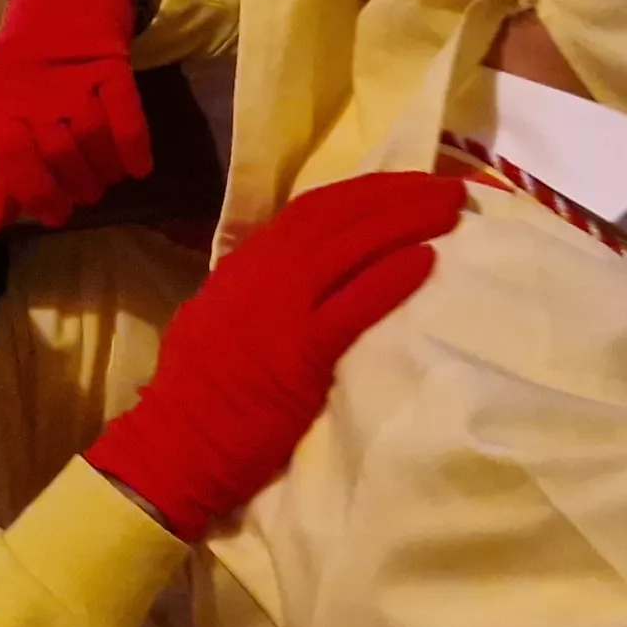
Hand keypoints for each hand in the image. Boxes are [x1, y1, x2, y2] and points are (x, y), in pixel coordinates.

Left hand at [0, 0, 155, 230]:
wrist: (61, 0)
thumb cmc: (28, 71)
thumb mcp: (5, 113)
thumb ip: (4, 170)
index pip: (12, 158)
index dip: (36, 193)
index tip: (57, 215)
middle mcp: (33, 88)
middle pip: (58, 151)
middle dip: (77, 185)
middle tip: (87, 196)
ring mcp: (73, 74)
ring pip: (93, 134)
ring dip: (106, 169)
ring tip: (108, 180)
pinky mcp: (110, 62)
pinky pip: (126, 112)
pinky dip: (134, 145)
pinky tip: (139, 167)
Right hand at [84, 171, 467, 536]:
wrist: (175, 441)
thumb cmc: (196, 391)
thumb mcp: (220, 314)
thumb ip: (259, 288)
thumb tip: (298, 273)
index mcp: (247, 261)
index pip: (315, 209)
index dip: (367, 192)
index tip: (407, 185)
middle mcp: (266, 270)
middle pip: (343, 215)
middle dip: (400, 195)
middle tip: (448, 188)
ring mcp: (283, 306)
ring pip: (355, 247)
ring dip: (408, 222)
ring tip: (451, 210)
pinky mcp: (302, 350)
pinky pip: (356, 303)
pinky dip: (392, 277)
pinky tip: (427, 260)